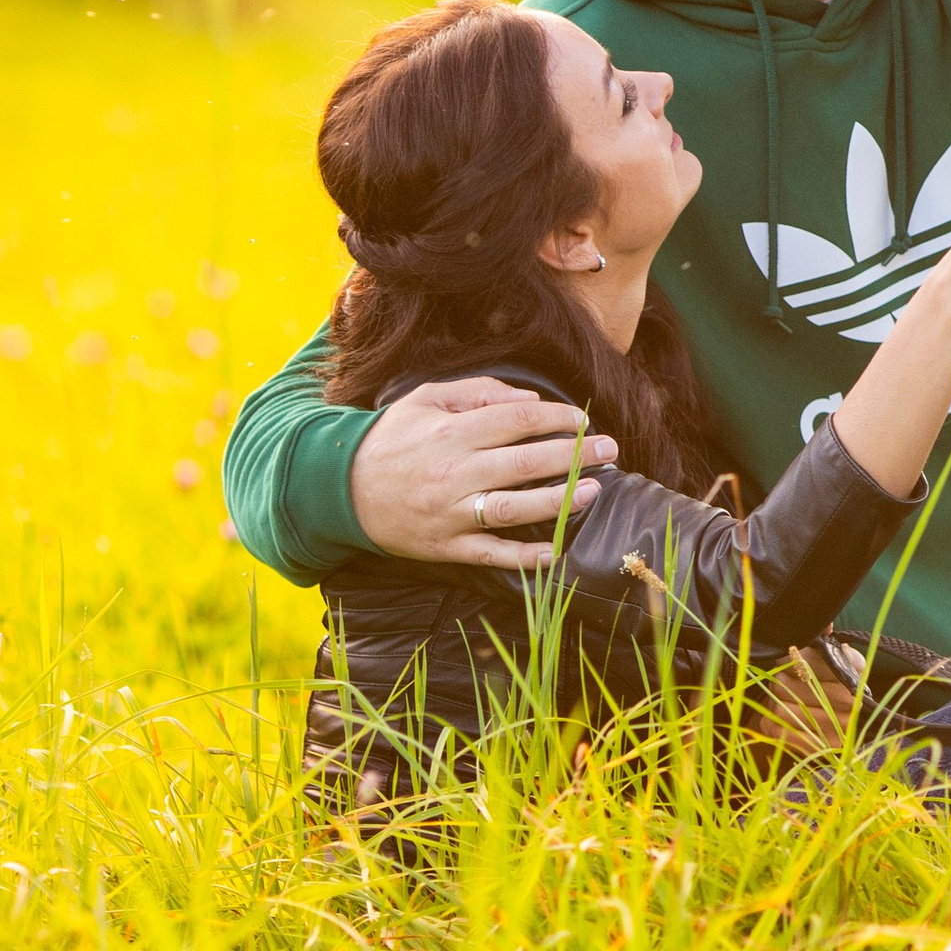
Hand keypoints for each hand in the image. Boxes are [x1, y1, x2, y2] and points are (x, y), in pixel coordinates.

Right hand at [346, 377, 617, 571]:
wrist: (340, 488)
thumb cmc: (392, 437)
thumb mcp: (426, 399)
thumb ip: (479, 393)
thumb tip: (532, 401)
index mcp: (452, 433)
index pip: (518, 420)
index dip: (558, 418)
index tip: (584, 419)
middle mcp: (454, 473)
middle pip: (526, 463)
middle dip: (574, 456)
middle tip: (610, 450)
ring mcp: (450, 513)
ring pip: (514, 509)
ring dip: (560, 502)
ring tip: (594, 491)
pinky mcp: (445, 546)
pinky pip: (490, 554)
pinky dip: (524, 557)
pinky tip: (556, 552)